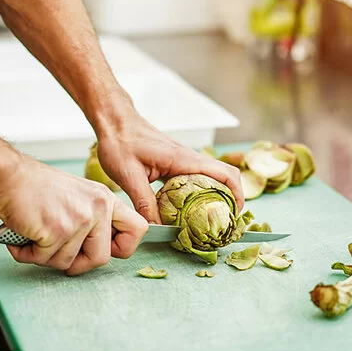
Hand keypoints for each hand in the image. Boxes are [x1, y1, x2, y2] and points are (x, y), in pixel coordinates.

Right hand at [0, 154, 147, 274]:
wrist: (9, 175)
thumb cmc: (36, 187)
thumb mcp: (78, 195)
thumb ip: (93, 219)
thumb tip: (96, 250)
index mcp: (105, 199)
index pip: (138, 229)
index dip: (122, 248)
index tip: (103, 249)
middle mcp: (97, 208)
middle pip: (102, 259)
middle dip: (77, 264)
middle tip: (57, 253)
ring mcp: (78, 219)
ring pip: (67, 263)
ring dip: (45, 256)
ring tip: (34, 237)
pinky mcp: (56, 230)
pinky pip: (44, 259)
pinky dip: (27, 254)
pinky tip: (21, 237)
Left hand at [96, 113, 243, 222]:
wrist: (114, 121)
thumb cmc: (120, 142)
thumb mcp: (129, 176)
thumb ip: (144, 203)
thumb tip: (157, 229)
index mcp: (183, 159)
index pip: (225, 174)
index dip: (237, 195)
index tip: (233, 217)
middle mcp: (189, 158)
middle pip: (225, 177)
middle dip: (229, 200)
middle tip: (222, 225)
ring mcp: (183, 160)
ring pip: (211, 179)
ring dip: (215, 198)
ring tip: (207, 222)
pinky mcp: (175, 164)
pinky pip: (196, 179)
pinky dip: (198, 195)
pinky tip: (186, 211)